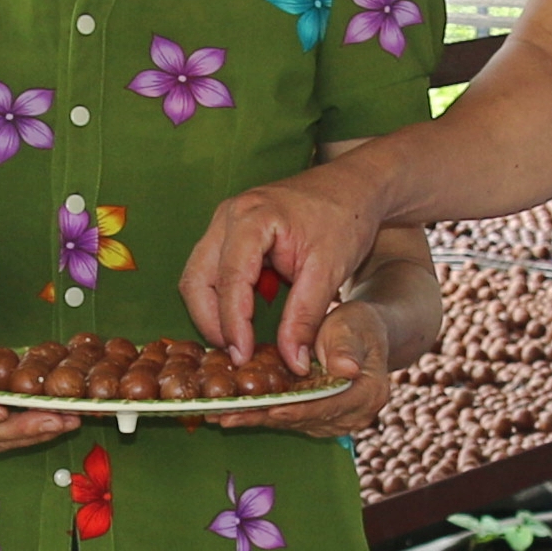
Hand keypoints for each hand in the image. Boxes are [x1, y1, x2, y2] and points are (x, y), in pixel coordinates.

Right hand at [184, 165, 378, 359]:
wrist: (354, 187)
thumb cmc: (345, 219)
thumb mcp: (330, 271)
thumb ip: (305, 318)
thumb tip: (291, 363)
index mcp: (253, 216)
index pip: (231, 278)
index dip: (233, 323)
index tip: (242, 356)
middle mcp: (229, 215)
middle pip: (197, 278)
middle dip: (211, 322)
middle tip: (236, 355)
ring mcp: (225, 223)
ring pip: (198, 277)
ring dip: (213, 313)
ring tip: (239, 343)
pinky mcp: (230, 234)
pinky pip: (212, 272)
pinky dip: (223, 300)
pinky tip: (244, 322)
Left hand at [206, 301, 393, 436]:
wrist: (363, 334)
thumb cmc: (358, 326)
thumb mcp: (353, 326)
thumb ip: (346, 347)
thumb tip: (346, 369)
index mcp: (366, 395)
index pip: (326, 406)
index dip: (295, 408)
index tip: (267, 408)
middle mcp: (352, 417)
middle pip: (302, 420)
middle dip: (262, 417)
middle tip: (223, 416)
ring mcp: (334, 422)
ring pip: (289, 423)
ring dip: (254, 419)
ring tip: (217, 416)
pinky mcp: (317, 420)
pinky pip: (286, 418)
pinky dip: (259, 414)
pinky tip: (230, 412)